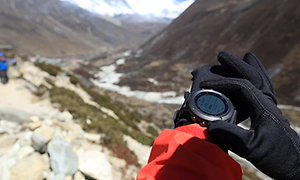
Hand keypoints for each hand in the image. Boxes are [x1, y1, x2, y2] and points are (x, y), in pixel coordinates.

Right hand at [199, 52, 299, 178]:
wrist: (294, 164)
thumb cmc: (275, 155)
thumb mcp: (252, 148)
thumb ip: (232, 136)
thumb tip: (210, 126)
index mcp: (263, 106)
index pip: (241, 86)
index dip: (221, 83)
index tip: (204, 85)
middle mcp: (268, 102)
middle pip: (253, 76)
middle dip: (236, 65)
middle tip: (220, 55)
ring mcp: (270, 106)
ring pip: (262, 80)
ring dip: (252, 67)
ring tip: (248, 56)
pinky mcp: (270, 112)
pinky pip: (264, 89)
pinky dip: (258, 79)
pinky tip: (254, 82)